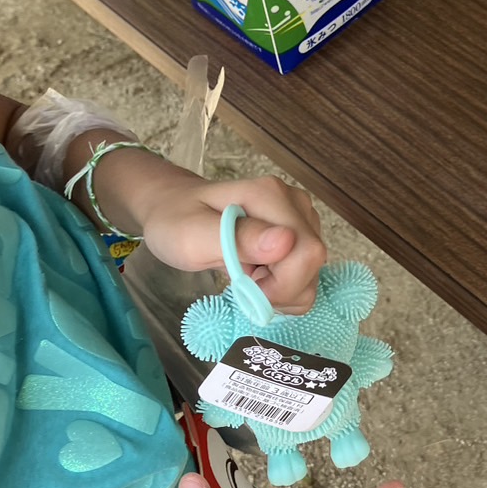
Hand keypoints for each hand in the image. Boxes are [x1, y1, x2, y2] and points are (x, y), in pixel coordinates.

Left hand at [137, 172, 325, 313]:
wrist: (173, 209)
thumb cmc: (175, 222)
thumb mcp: (191, 236)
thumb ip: (238, 239)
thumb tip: (286, 242)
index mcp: (271, 196)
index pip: (307, 253)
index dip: (281, 283)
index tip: (245, 283)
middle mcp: (295, 204)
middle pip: (313, 264)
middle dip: (279, 289)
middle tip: (241, 280)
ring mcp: (301, 219)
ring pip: (313, 275)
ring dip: (280, 290)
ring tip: (246, 274)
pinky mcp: (300, 235)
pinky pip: (306, 276)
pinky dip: (282, 288)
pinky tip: (257, 274)